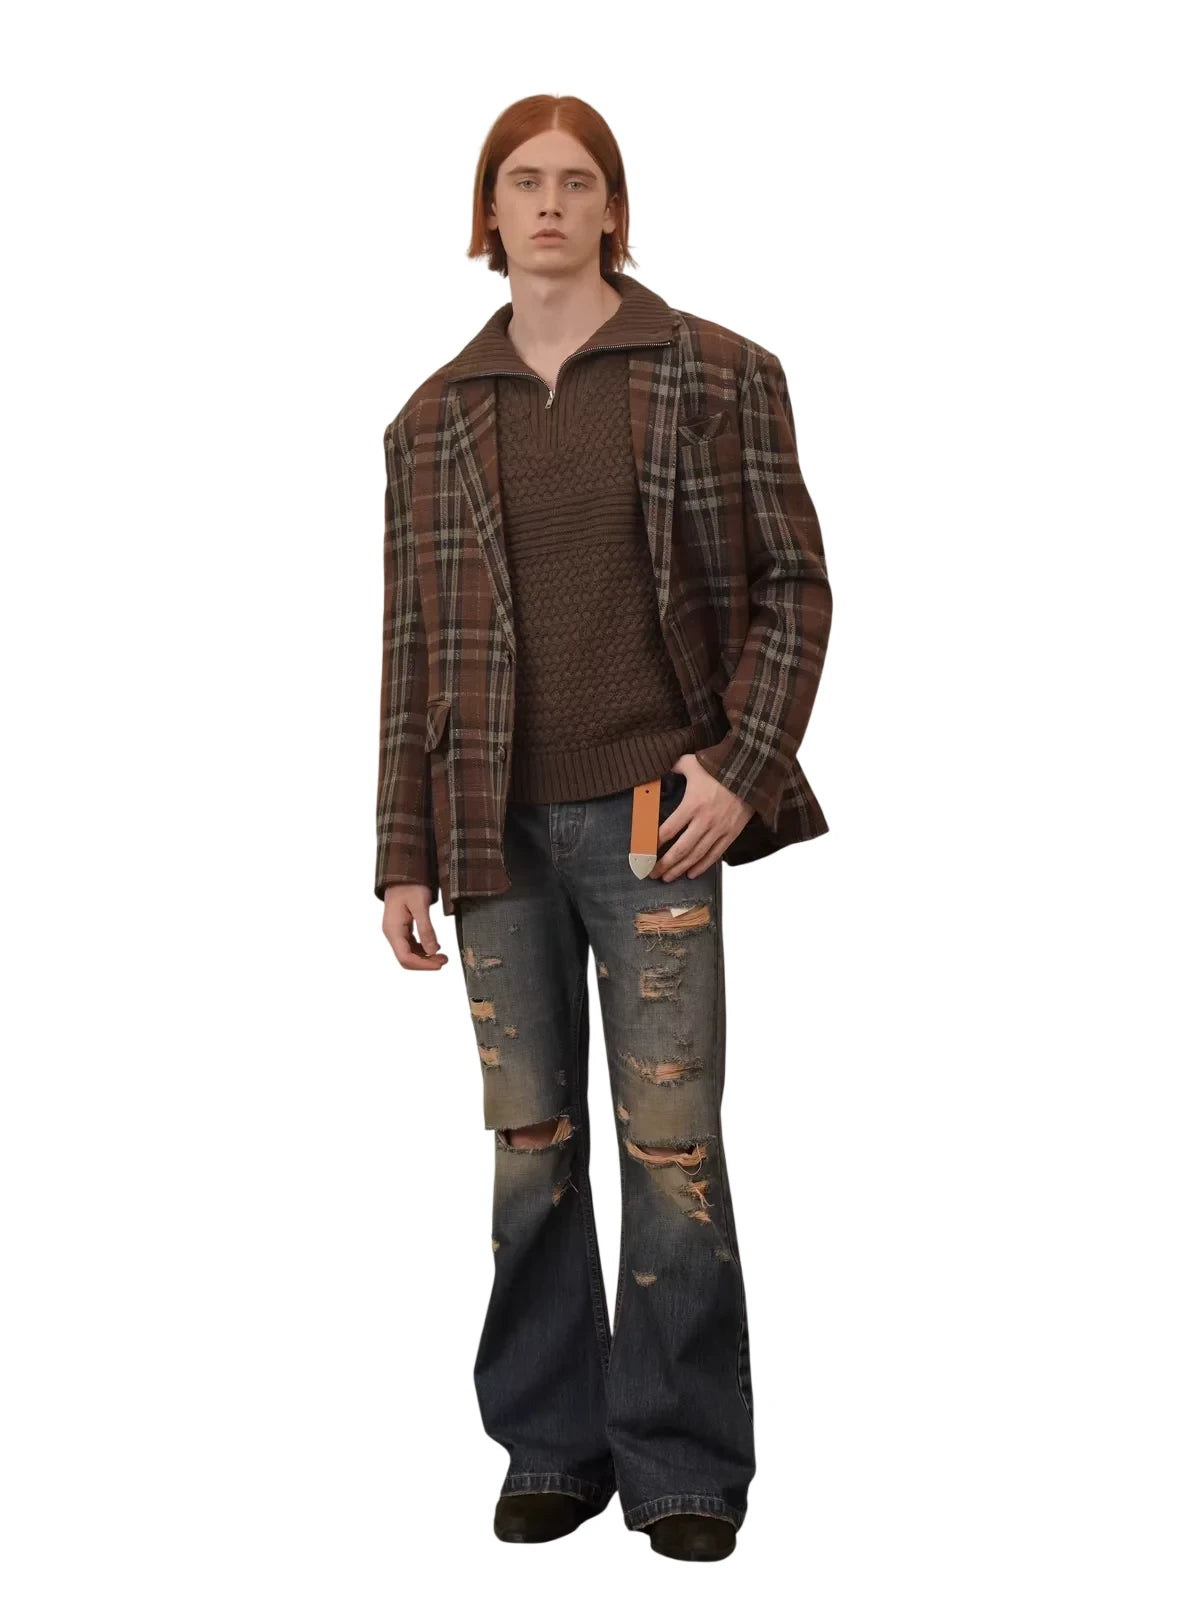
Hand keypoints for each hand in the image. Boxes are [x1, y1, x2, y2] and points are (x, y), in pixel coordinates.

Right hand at [382, 883, 449, 969]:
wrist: (403, 873)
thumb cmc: (410, 885)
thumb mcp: (421, 905)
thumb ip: (426, 929)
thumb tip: (433, 951)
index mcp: (393, 930)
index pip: (405, 957)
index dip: (423, 965)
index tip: (439, 964)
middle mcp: (392, 933)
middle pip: (406, 958)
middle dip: (425, 963)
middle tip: (444, 960)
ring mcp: (396, 931)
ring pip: (409, 953)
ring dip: (425, 957)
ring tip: (443, 956)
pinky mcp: (401, 928)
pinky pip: (411, 945)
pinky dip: (423, 948)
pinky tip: (435, 947)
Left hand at [649, 755, 752, 881]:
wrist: (752, 772)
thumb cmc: (721, 767)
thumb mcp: (693, 763)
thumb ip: (674, 767)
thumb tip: (660, 769)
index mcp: (692, 804)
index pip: (668, 830)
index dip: (654, 843)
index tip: (645, 851)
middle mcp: (705, 821)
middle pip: (680, 849)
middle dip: (664, 864)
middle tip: (652, 872)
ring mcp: (719, 830)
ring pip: (696, 856)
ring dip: (680, 869)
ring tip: (667, 877)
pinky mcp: (731, 834)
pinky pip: (714, 855)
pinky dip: (702, 866)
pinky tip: (691, 873)